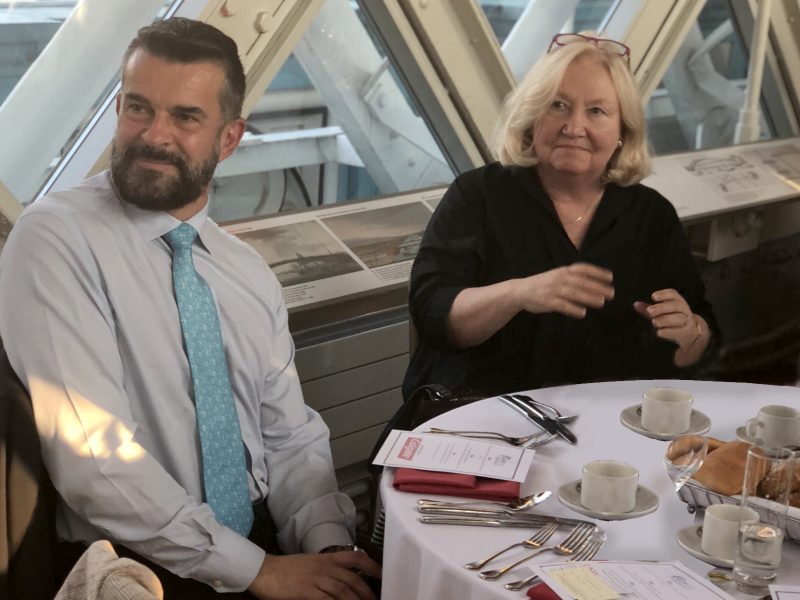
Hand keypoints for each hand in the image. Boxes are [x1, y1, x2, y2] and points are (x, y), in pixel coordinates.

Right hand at [248, 551, 380, 599]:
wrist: (264, 570)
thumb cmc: (286, 570)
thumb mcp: (310, 565)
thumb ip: (327, 572)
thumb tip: (342, 584)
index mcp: (326, 558)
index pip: (355, 558)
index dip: (372, 565)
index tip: (381, 575)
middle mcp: (325, 567)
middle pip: (352, 579)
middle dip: (367, 592)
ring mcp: (316, 579)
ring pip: (343, 591)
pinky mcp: (306, 591)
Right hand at [516, 262, 613, 317]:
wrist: (520, 291)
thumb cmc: (542, 284)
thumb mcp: (557, 275)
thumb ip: (572, 277)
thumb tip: (594, 282)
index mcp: (563, 271)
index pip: (583, 269)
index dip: (597, 272)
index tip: (610, 277)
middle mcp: (559, 278)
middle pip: (582, 282)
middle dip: (598, 287)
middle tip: (612, 293)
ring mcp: (553, 290)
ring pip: (574, 293)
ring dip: (589, 297)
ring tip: (602, 302)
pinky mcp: (547, 302)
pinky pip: (562, 306)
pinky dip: (573, 309)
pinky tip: (583, 313)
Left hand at [634, 288, 698, 348]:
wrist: (691, 333)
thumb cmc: (672, 319)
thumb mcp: (661, 312)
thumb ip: (648, 309)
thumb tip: (636, 304)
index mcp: (677, 301)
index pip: (673, 294)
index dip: (664, 294)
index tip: (653, 297)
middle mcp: (684, 309)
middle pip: (675, 306)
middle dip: (662, 308)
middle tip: (649, 311)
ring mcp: (687, 321)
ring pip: (678, 318)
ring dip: (665, 320)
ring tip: (654, 322)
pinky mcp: (687, 333)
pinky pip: (679, 331)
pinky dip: (668, 332)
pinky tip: (659, 333)